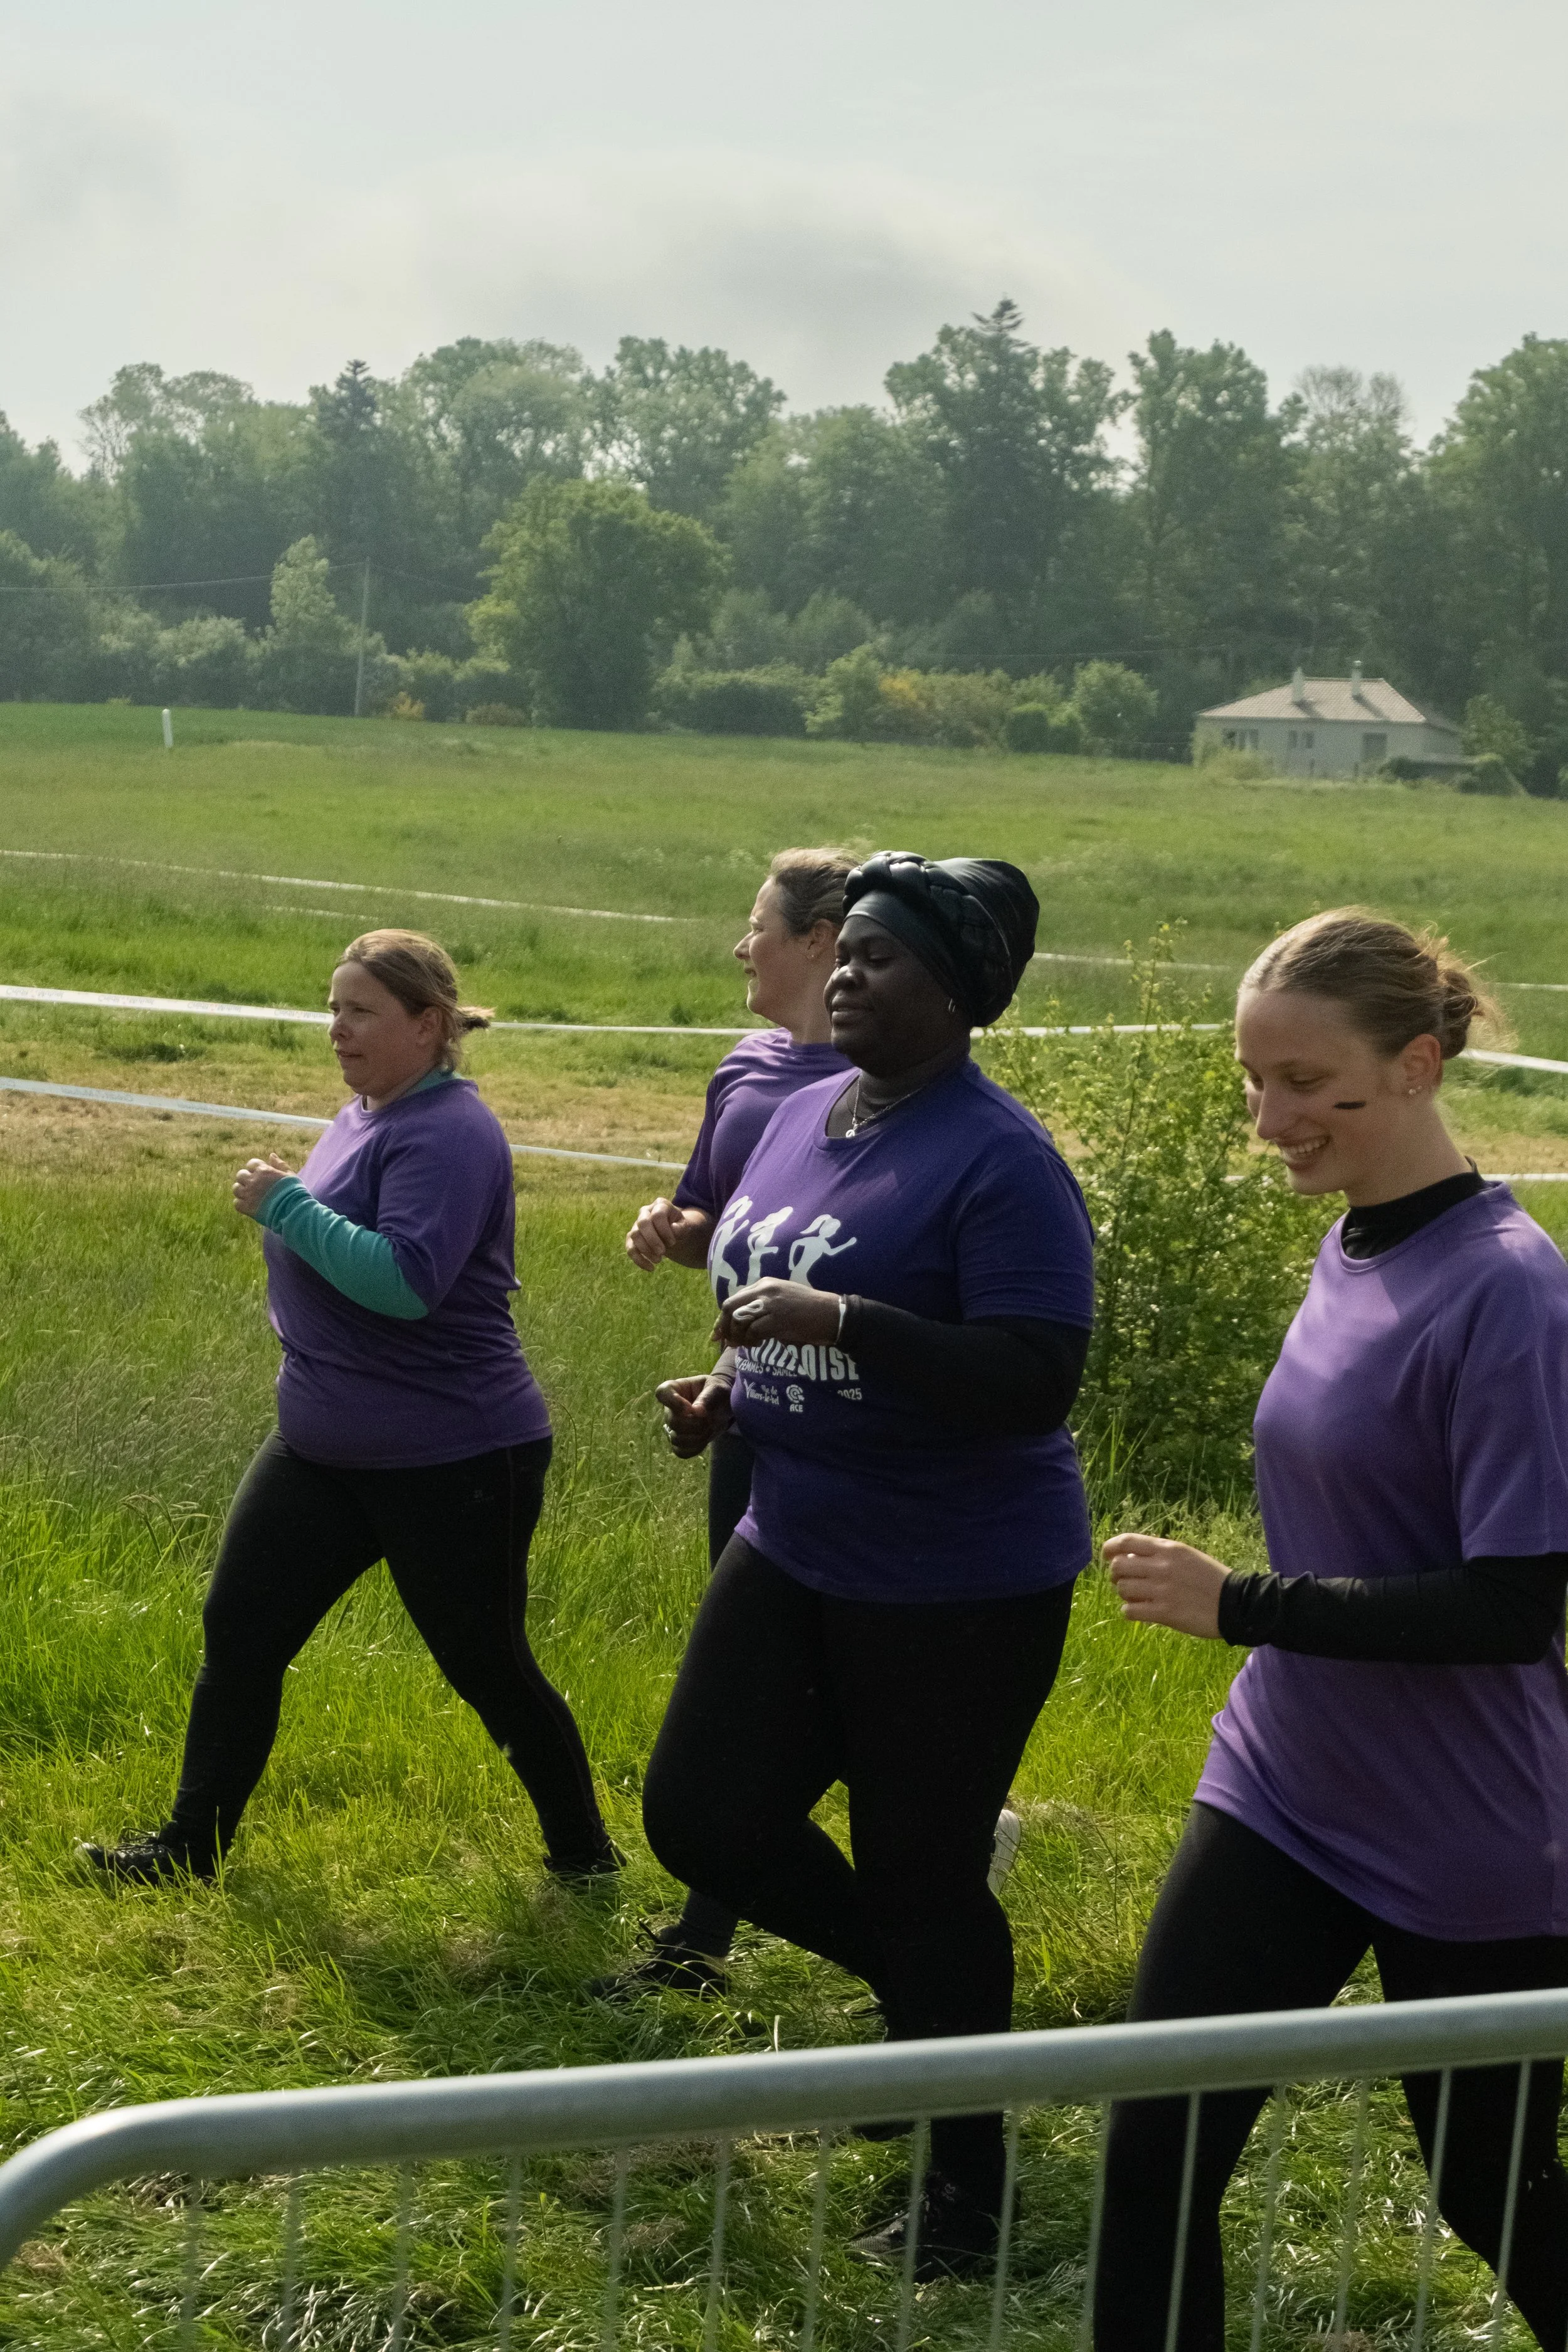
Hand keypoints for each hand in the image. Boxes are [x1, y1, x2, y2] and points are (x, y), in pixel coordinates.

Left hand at [233, 1154, 291, 1219]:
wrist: (292, 1210)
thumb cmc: (294, 1191)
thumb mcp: (290, 1174)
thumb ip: (279, 1164)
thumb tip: (271, 1155)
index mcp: (263, 1170)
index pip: (251, 1164)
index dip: (255, 1169)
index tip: (260, 1174)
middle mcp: (253, 1180)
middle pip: (240, 1175)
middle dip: (246, 1179)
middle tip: (254, 1185)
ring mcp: (248, 1194)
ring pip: (236, 1188)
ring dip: (242, 1190)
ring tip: (250, 1195)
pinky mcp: (246, 1207)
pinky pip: (236, 1203)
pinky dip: (241, 1204)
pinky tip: (249, 1205)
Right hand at [626, 1197, 711, 1270]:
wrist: (673, 1233)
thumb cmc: (679, 1227)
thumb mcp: (685, 1226)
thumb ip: (681, 1227)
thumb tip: (674, 1229)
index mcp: (660, 1205)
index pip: (657, 1215)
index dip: (664, 1231)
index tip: (673, 1242)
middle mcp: (645, 1211)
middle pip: (643, 1223)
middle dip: (652, 1240)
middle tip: (662, 1253)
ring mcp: (637, 1224)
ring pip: (635, 1235)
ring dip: (646, 1250)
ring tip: (659, 1260)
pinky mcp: (632, 1238)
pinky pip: (630, 1248)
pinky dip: (639, 1260)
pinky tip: (650, 1268)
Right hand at [655, 1373, 733, 1457]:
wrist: (723, 1406)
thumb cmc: (718, 1392)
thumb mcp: (717, 1389)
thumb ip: (707, 1398)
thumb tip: (696, 1411)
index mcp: (675, 1389)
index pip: (662, 1393)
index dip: (674, 1403)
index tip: (691, 1408)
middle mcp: (670, 1408)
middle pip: (673, 1421)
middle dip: (695, 1424)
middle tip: (710, 1419)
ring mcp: (674, 1426)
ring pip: (676, 1439)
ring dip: (698, 1437)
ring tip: (710, 1428)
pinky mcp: (680, 1440)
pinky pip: (680, 1451)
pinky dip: (695, 1448)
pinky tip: (704, 1440)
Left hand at [712, 1277, 841, 1350]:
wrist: (832, 1314)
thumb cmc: (809, 1310)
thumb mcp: (782, 1299)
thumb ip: (761, 1306)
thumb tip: (739, 1327)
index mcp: (764, 1284)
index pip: (733, 1299)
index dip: (722, 1319)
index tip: (718, 1334)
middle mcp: (764, 1290)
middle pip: (730, 1307)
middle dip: (724, 1327)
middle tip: (726, 1342)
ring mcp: (771, 1303)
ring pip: (739, 1320)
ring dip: (739, 1336)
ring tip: (749, 1343)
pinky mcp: (778, 1319)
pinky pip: (753, 1331)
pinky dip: (752, 1340)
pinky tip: (759, 1343)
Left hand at [1102, 1532, 1228, 1638]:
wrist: (1235, 1603)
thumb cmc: (1210, 1578)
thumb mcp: (1186, 1555)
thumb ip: (1159, 1554)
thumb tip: (1129, 1557)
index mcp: (1167, 1549)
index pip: (1125, 1541)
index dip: (1109, 1548)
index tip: (1106, 1556)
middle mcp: (1161, 1566)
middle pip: (1118, 1566)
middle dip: (1115, 1575)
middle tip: (1124, 1582)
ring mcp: (1161, 1590)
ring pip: (1122, 1589)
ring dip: (1124, 1594)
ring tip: (1137, 1598)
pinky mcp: (1164, 1613)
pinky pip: (1130, 1611)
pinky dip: (1130, 1612)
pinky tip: (1139, 1612)